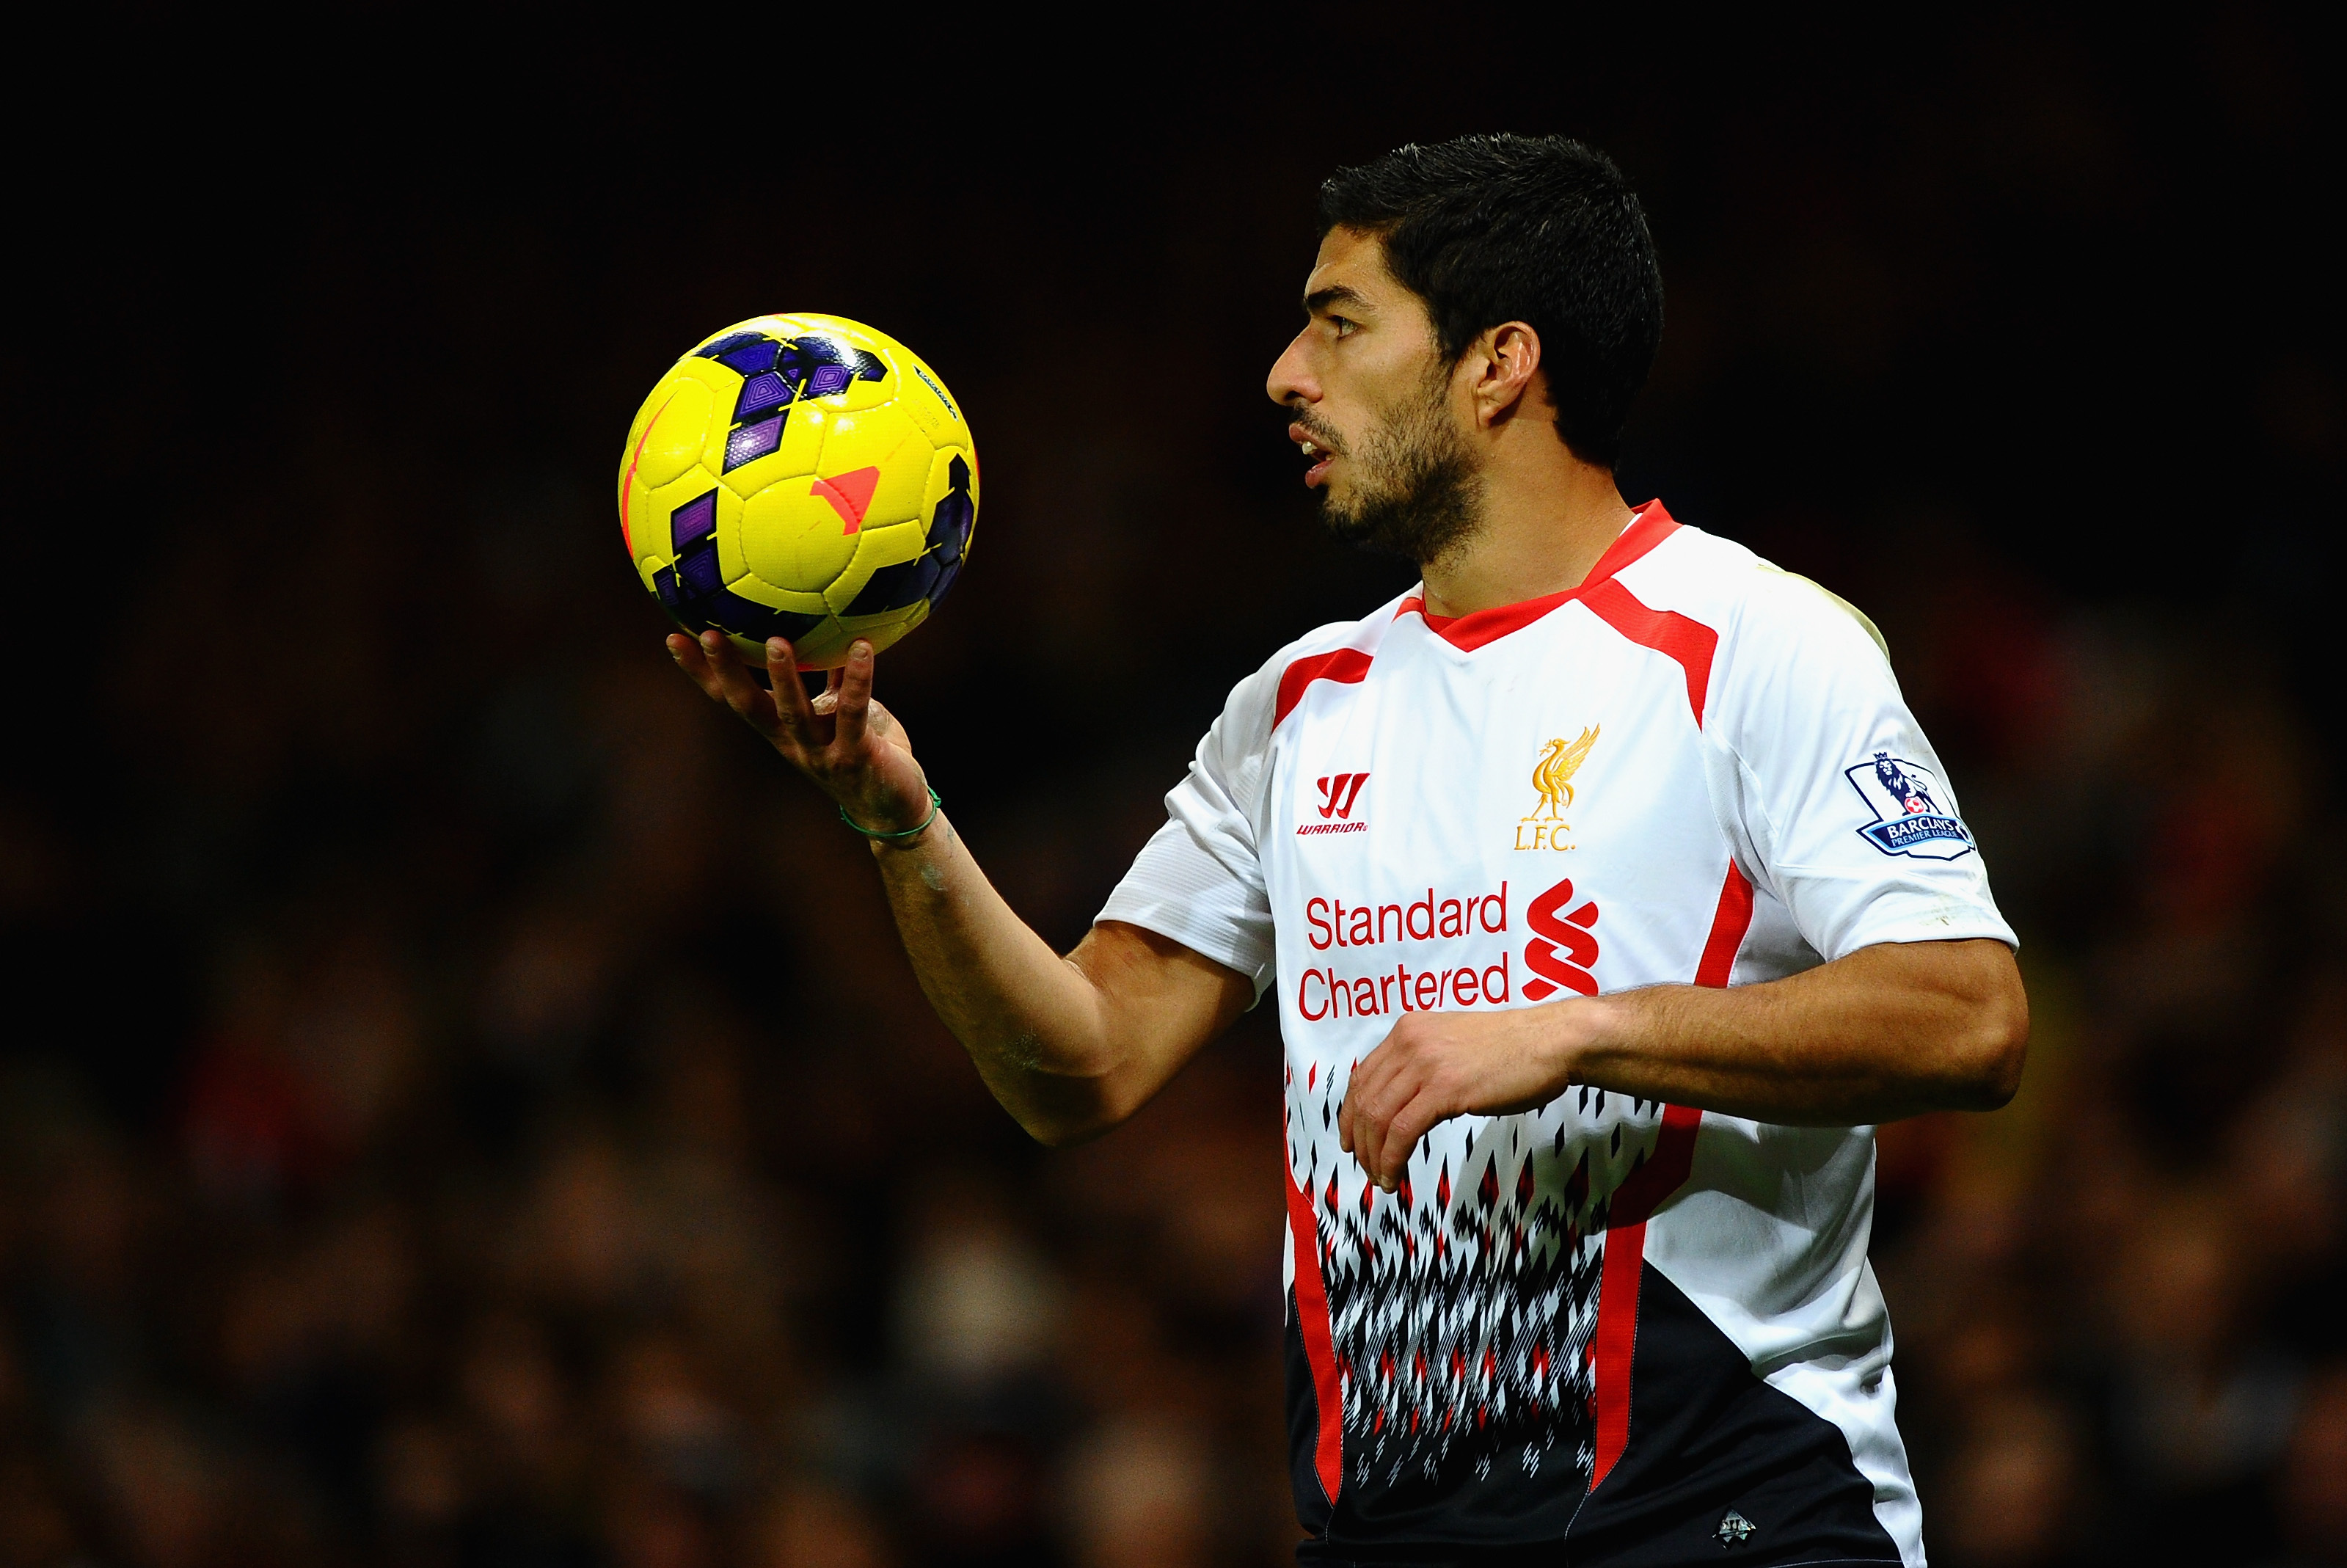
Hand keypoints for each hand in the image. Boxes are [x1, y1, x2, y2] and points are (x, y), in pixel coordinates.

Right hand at [667, 631, 932, 834]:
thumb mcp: (842, 712)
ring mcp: (821, 753)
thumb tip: (826, 627)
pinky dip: (857, 679)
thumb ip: (832, 678)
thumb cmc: (868, 752)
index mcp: (780, 730)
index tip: (674, 637)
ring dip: (783, 678)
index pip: (730, 698)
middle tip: (710, 634)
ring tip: (776, 641)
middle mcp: (792, 743)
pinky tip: (862, 647)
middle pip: (749, 706)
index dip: (701, 672)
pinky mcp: (854, 757)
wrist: (895, 808)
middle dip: (727, 671)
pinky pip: (853, 713)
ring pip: (793, 713)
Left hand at [1336, 1002, 1591, 1189]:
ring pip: (1378, 1117)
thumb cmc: (1512, 1049)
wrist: (1549, 1043)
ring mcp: (1425, 1064)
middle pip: (1365, 1099)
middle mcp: (1409, 1042)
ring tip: (1382, 1178)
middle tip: (1366, 1167)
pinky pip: (1402, 1130)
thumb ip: (1425, 1064)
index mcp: (1408, 1030)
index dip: (1350, 1113)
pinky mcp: (1444, 1089)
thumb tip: (1407, 1100)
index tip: (1352, 1140)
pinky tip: (1395, 1175)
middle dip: (1359, 1140)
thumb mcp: (1454, 1045)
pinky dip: (1392, 1158)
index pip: (1363, 1075)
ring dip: (1374, 1155)